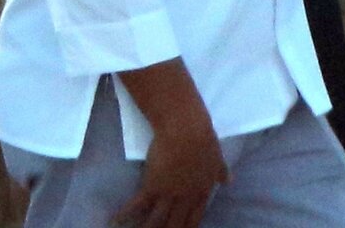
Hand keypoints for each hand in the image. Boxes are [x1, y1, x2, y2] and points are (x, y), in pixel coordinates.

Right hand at [112, 110, 226, 227]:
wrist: (186, 127)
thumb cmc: (203, 138)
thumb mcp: (217, 156)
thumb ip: (221, 171)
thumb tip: (229, 181)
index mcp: (202, 190)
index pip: (195, 218)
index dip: (188, 227)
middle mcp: (186, 197)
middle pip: (175, 224)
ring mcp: (168, 194)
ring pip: (156, 222)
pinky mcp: (152, 187)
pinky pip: (136, 207)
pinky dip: (124, 215)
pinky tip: (115, 221)